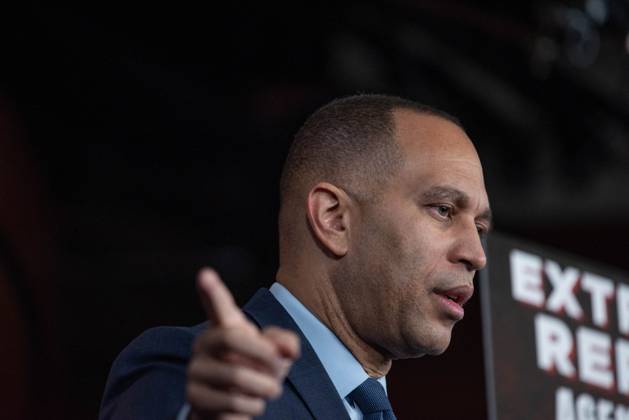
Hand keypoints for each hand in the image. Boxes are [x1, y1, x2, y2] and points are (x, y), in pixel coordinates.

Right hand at [186, 268, 299, 419]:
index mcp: (225, 326)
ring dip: (265, 388)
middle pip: (233, 339)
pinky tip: (251, 403)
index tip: (205, 273)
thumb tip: (289, 349)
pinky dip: (253, 406)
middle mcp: (205, 343)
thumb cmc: (256, 369)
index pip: (218, 305)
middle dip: (264, 357)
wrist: (232, 406)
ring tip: (269, 390)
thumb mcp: (276, 353)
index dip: (212, 290)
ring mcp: (196, 370)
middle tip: (279, 370)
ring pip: (237, 377)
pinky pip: (232, 403)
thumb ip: (286, 342)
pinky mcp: (194, 397)